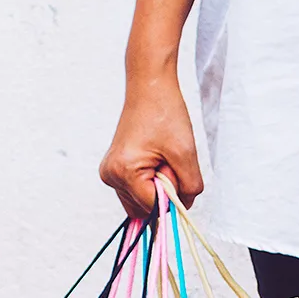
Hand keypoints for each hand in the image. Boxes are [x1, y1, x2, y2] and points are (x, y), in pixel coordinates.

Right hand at [99, 75, 204, 217]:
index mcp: (123, 172)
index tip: (175, 168)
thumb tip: (183, 209)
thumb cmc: (165, 114)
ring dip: (157, 187)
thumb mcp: (186, 154)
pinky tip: (154, 158)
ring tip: (160, 157)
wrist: (150, 87)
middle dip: (163, 193)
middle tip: (168, 161)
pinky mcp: (114, 170)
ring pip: (141, 203)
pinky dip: (150, 182)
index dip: (172, 196)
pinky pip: (137, 191)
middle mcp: (110, 176)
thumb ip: (189, 189)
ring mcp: (110, 174)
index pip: (154, 209)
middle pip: (145, 210)